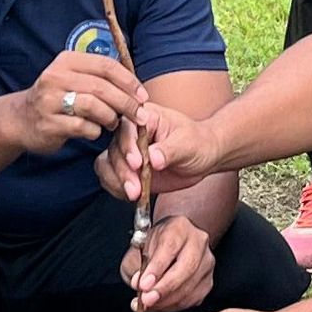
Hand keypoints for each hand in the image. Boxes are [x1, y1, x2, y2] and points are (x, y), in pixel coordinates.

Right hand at [13, 50, 144, 157]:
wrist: (20, 119)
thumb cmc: (57, 98)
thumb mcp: (73, 78)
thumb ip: (99, 77)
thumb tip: (135, 85)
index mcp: (67, 61)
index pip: (106, 65)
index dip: (128, 81)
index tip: (143, 96)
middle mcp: (56, 77)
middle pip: (102, 87)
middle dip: (126, 103)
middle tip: (140, 115)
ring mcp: (50, 101)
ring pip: (94, 107)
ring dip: (111, 118)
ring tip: (113, 124)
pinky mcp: (49, 123)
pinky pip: (83, 127)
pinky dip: (95, 131)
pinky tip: (94, 131)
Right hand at [98, 98, 222, 201]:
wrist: (203, 157)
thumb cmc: (198, 143)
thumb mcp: (189, 144)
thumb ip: (170, 150)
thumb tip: (154, 158)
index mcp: (145, 117)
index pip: (127, 128)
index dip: (128, 147)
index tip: (137, 163)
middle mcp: (131, 133)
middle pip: (114, 149)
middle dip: (123, 171)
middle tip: (135, 187)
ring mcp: (127, 151)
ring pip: (107, 164)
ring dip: (117, 181)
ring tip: (133, 194)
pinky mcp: (127, 169)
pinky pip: (110, 178)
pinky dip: (116, 188)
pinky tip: (129, 195)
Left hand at [121, 213, 214, 311]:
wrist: (172, 243)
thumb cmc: (154, 245)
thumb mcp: (138, 248)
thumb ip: (136, 265)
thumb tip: (139, 284)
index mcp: (179, 227)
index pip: (170, 246)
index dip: (156, 268)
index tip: (143, 284)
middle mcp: (198, 242)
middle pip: (186, 267)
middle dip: (164, 288)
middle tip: (146, 299)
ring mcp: (207, 262)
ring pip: (190, 287)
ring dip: (167, 301)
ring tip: (148, 305)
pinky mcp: (208, 281)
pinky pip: (192, 299)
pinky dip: (173, 306)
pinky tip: (159, 306)